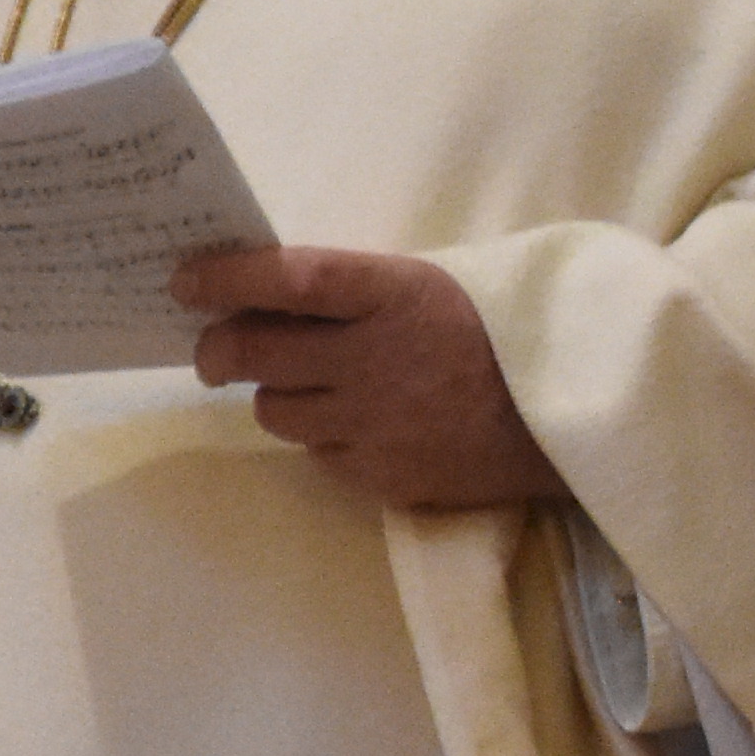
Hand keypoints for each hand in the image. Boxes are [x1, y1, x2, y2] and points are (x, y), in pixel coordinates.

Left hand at [176, 246, 569, 511]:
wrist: (568, 419)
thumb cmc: (497, 334)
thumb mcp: (432, 286)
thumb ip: (355, 290)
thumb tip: (263, 293)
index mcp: (393, 294)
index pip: (289, 279)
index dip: (228, 278)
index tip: (186, 280)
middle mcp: (375, 359)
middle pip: (255, 352)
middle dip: (218, 349)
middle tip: (213, 348)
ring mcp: (375, 425)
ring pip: (274, 411)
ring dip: (279, 394)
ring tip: (317, 384)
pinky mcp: (382, 478)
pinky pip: (319, 455)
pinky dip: (326, 436)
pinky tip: (366, 421)